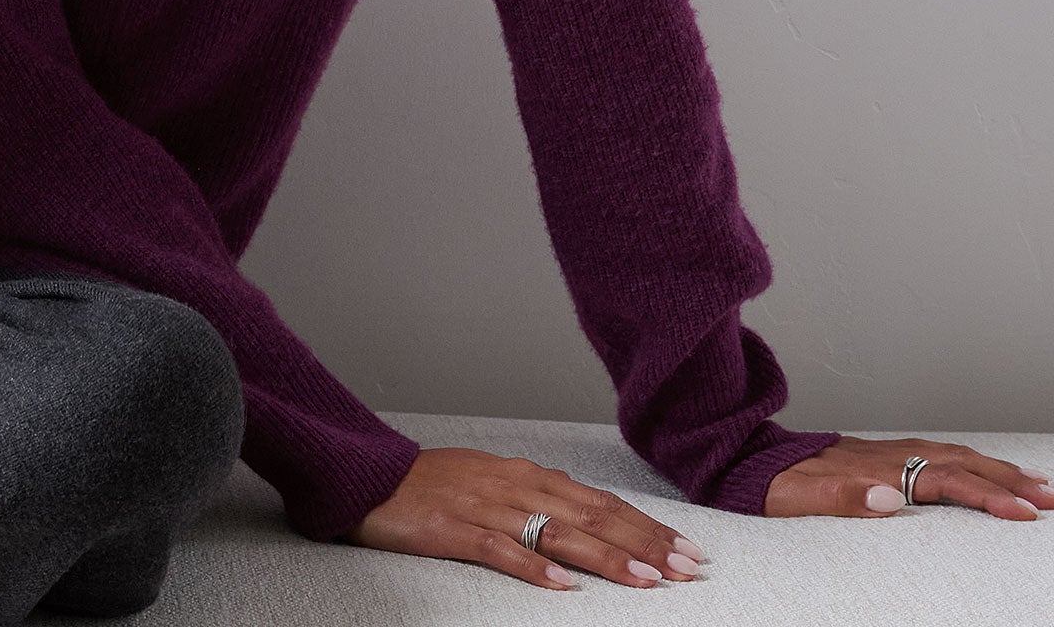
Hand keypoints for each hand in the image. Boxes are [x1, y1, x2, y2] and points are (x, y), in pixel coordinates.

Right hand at [343, 446, 707, 589]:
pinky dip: (533, 568)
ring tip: (645, 579)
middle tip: (687, 568)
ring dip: (604, 557)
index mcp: (526, 474)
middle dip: (643, 543)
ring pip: (556, 534)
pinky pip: (500, 550)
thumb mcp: (494, 480)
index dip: (645, 526)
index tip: (686, 549)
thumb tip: (584, 507)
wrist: (372, 476)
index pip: (599, 502)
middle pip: (590, 517)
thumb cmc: (434, 483)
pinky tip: (562, 586)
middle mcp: (514, 486)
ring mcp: (485, 507)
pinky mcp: (454, 530)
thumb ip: (538, 494)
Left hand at [764, 435, 1053, 519]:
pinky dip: (964, 461)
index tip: (1021, 513)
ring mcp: (878, 452)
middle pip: (954, 464)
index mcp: (869, 469)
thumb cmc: (766, 481)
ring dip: (992, 469)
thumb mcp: (793, 495)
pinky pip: (930, 453)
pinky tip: (978, 468)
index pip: (939, 481)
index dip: (982, 496)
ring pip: (947, 455)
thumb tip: (888, 499)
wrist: (740, 454)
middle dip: (1005, 481)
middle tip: (1049, 499)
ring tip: (1032, 484)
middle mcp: (879, 456)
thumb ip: (839, 495)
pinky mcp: (874, 454)